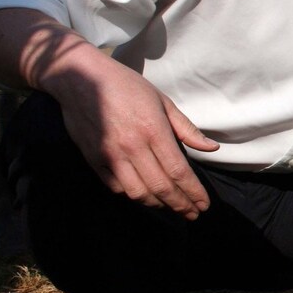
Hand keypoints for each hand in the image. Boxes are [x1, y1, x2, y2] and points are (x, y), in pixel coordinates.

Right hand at [53, 57, 219, 219]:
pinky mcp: (93, 158)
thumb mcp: (162, 101)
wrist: (80, 78)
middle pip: (161, 187)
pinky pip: (116, 186)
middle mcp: (132, 146)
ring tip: (172, 208)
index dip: (193, 192)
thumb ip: (187, 129)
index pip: (179, 172)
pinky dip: (133, 195)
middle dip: (180, 205)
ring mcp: (110, 154)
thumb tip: (212, 148)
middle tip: (193, 214)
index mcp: (154, 130)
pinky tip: (145, 195)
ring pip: (138, 192)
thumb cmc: (126, 87)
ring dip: (158, 205)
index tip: (204, 204)